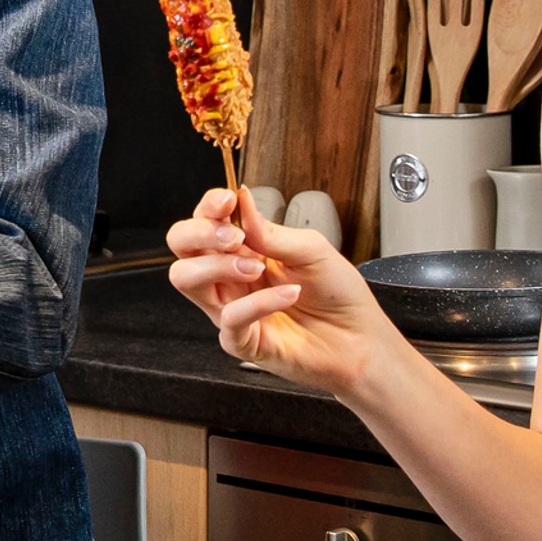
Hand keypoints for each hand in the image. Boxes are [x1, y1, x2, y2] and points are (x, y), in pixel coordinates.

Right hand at [164, 187, 404, 396]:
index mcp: (246, 249)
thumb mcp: (313, 250)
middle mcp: (231, 276)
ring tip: (255, 267)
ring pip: (186, 279)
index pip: (206, 220)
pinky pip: (230, 318)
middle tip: (233, 235)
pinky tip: (288, 294)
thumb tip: (244, 201)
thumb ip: (273, 232)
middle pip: (181, 246)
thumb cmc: (339, 296)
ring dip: (216, 264)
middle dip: (198, 232)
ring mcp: (231, 307)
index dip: (209, 206)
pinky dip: (259, 302)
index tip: (227, 200)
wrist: (360, 340)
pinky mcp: (241, 339)